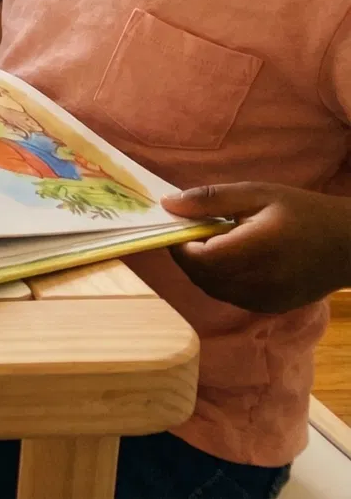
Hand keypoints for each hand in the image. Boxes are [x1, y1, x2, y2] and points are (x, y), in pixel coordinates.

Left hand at [164, 183, 350, 312]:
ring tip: (213, 242)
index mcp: (255, 250)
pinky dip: (219, 279)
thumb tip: (167, 205)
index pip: (198, 258)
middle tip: (193, 230)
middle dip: (187, 254)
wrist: (348, 245)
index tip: (178, 224)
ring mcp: (264, 300)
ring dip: (202, 268)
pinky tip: (231, 259)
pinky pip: (230, 295)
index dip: (178, 243)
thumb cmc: (303, 212)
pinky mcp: (270, 307)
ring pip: (212, 288)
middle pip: (201, 275)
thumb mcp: (257, 193)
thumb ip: (210, 200)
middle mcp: (258, 282)